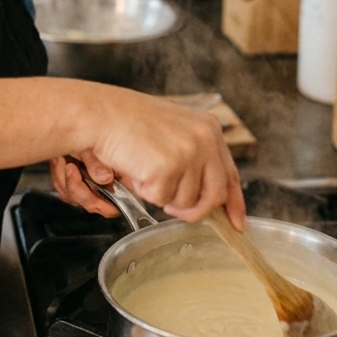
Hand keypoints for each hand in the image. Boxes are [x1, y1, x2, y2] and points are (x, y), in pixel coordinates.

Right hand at [62, 87, 245, 229]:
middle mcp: (205, 139)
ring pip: (186, 202)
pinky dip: (145, 192)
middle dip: (193, 210)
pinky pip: (161, 200)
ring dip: (162, 195)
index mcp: (209, 128)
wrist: (100, 113)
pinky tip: (136, 168)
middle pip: (214, 196)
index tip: (237, 223)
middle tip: (172, 209)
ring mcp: (188, 153)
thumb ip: (195, 157)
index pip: (230, 174)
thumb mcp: (173, 132)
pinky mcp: (168, 167)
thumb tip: (205, 194)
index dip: (234, 203)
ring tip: (144, 169)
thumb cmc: (127, 121)